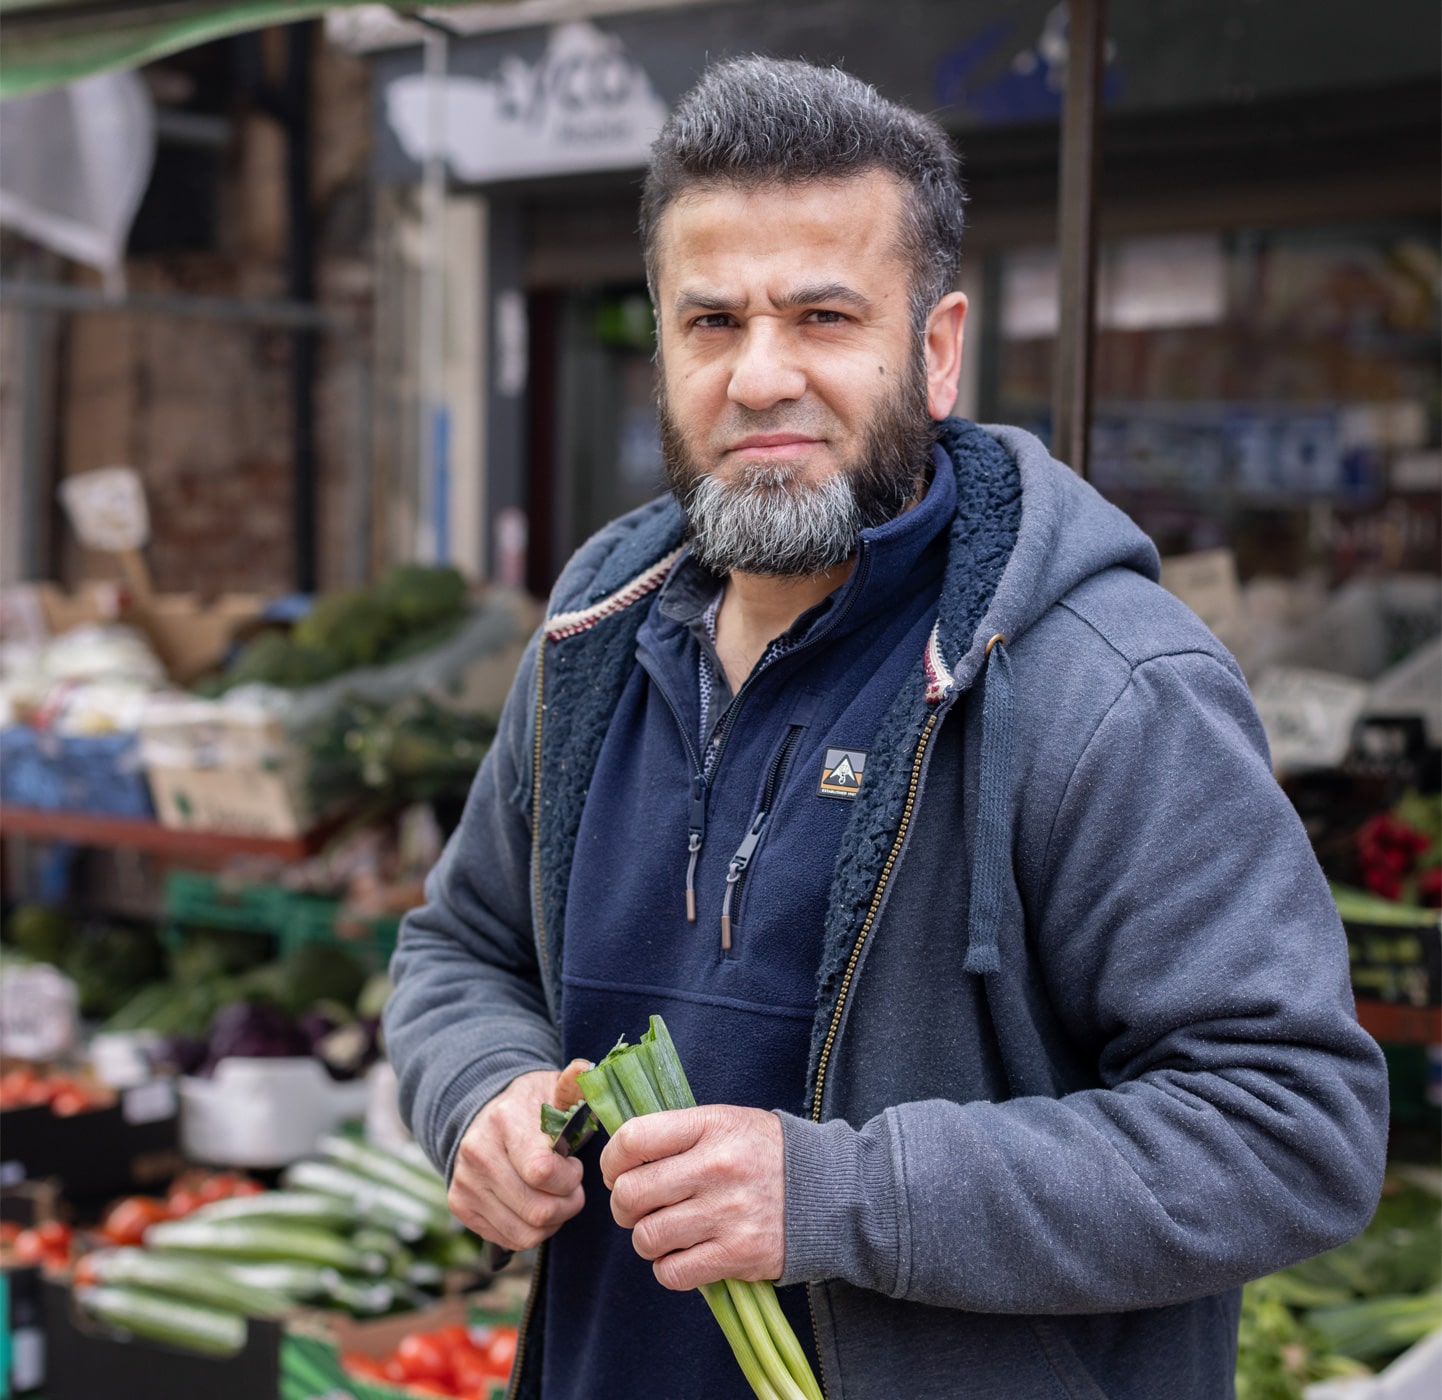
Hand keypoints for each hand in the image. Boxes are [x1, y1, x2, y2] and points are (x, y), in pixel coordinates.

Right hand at [448, 1069, 584, 1250]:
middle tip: (572, 1187)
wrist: (485, 1115)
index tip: (574, 1164)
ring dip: (552, 1221)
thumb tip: (583, 1069)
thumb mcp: (554, 1090)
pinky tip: (535, 1204)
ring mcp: (465, 1182)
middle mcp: (478, 1153)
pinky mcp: (460, 1205)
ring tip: (555, 1196)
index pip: (542, 1172)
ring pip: (525, 1232)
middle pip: (537, 1210)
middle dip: (568, 1204)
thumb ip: (573, 1086)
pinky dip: (531, 1230)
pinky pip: (509, 1239)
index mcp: (505, 1120)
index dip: (569, 1177)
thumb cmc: (532, 1106)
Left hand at [601, 1104, 784, 1290]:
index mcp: (710, 1126)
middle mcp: (715, 1167)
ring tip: (666, 1230)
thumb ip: (678, 1133)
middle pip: (631, 1194)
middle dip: (624, 1205)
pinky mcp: (736, 1254)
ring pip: (646, 1237)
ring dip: (647, 1238)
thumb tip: (622, 1156)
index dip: (612, 1159)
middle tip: (639, 1206)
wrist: (828, 1191)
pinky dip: (668, 1268)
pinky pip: (672, 1272)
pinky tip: (684, 1253)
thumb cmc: (764, 1153)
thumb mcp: (726, 1122)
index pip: (634, 1139)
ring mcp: (726, 1213)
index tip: (618, 1171)